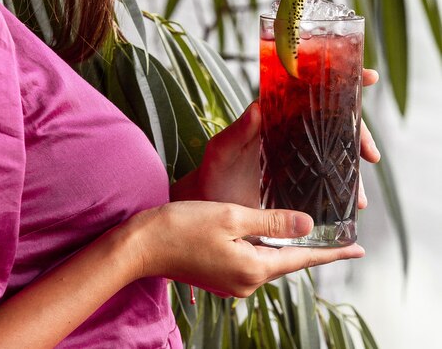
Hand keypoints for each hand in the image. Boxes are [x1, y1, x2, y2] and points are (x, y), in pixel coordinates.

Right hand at [131, 201, 364, 297]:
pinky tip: (267, 234)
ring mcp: (231, 282)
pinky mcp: (219, 276)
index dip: (331, 252)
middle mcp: (246, 282)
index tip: (357, 248)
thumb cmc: (184, 226)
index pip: (302, 259)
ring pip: (269, 259)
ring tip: (305, 231)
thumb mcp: (232, 216)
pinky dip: (265, 246)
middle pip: (287, 261)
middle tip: (336, 235)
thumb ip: (273, 221)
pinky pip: (252, 260)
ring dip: (286, 245)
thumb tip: (309, 224)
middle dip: (310, 247)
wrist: (142, 245)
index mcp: (253, 268)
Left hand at [178, 69, 380, 208]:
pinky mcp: (299, 184)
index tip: (369, 77)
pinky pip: (327, 183)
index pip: (310, 95)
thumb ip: (236, 131)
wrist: (209, 205)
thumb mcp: (221, 151)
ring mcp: (297, 159)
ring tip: (360, 199)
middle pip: (333, 125)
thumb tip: (256, 107)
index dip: (341, 84)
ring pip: (335, 156)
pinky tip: (352, 206)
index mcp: (275, 118)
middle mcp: (289, 135)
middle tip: (370, 155)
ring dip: (353, 171)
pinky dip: (343, 191)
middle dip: (358, 135)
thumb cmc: (212, 173)